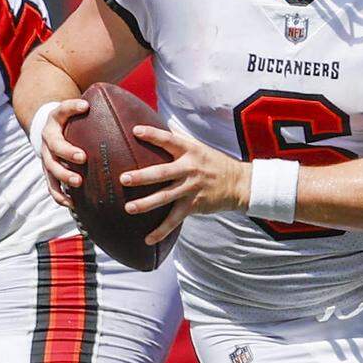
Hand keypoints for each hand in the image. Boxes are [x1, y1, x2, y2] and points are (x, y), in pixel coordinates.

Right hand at [38, 98, 89, 208]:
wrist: (49, 131)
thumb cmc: (70, 120)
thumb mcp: (76, 108)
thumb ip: (88, 106)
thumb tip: (117, 98)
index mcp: (55, 121)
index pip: (62, 110)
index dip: (72, 107)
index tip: (86, 106)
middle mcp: (48, 140)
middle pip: (54, 146)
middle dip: (67, 152)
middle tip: (83, 157)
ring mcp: (46, 157)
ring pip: (51, 169)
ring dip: (64, 176)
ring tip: (78, 182)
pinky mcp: (49, 172)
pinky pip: (51, 186)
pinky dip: (60, 196)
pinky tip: (73, 204)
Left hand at [120, 126, 247, 245]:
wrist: (238, 183)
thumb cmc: (212, 162)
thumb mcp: (198, 146)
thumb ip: (177, 138)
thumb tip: (157, 123)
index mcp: (189, 151)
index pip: (169, 140)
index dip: (153, 135)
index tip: (136, 131)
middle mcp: (189, 169)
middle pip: (162, 172)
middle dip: (142, 176)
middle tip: (124, 179)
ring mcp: (191, 188)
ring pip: (165, 197)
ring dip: (146, 204)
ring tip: (129, 208)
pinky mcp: (193, 205)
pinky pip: (175, 220)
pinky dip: (161, 231)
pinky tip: (147, 239)